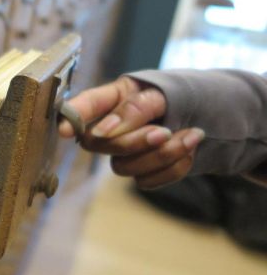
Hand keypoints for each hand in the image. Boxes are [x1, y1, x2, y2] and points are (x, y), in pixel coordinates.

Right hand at [59, 76, 204, 188]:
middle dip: (134, 142)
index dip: (70, 118)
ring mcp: (123, 154)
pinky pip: (147, 181)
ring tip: (192, 135)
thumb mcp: (163, 93)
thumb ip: (135, 108)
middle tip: (163, 132)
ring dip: (162, 155)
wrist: (213, 119)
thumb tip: (105, 130)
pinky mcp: (141, 174)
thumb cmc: (183, 97)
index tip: (63, 130)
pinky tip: (189, 150)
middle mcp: (109, 128)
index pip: (83, 108)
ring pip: (124, 168)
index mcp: (111, 99)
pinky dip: (174, 168)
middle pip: (100, 145)